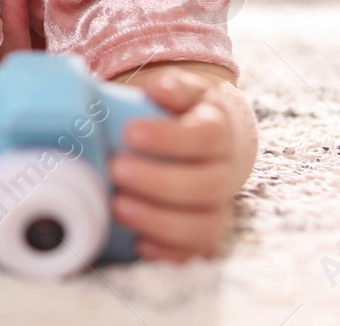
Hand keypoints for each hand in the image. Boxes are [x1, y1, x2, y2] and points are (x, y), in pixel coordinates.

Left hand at [108, 68, 240, 260]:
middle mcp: (224, 172)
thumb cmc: (185, 111)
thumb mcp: (183, 90)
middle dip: (158, 181)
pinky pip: (195, 251)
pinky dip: (169, 252)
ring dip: (159, 220)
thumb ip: (173, 87)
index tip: (130, 133)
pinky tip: (138, 243)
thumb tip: (160, 89)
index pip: (205, 136)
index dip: (170, 138)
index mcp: (218, 131)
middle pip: (205, 185)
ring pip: (203, 224)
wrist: (211, 135)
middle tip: (116, 169)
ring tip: (117, 206)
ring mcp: (216, 205)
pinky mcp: (203, 230)